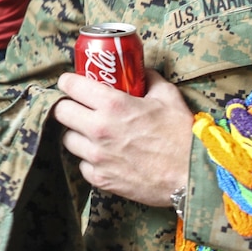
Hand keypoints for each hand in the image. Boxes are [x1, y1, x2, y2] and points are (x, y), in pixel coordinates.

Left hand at [52, 69, 192, 206]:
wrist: (190, 176)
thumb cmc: (181, 135)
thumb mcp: (168, 97)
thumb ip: (150, 79)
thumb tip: (141, 71)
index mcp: (113, 105)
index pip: (71, 86)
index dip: (68, 81)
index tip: (70, 82)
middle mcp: (99, 129)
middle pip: (61, 112)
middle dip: (67, 106)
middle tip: (78, 106)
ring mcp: (97, 157)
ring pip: (67, 139)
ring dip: (76, 133)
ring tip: (89, 132)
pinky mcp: (100, 179)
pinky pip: (81, 164)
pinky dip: (88, 159)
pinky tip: (102, 155)